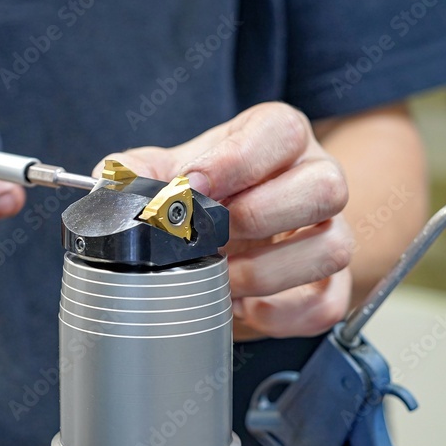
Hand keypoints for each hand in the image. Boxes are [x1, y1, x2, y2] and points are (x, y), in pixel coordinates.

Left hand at [95, 102, 352, 339]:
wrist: (236, 236)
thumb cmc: (207, 193)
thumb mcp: (168, 170)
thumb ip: (137, 172)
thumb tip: (112, 186)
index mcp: (278, 138)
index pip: (282, 131)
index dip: (238, 160)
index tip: (192, 185)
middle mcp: (316, 179)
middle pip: (327, 186)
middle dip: (259, 217)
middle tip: (211, 238)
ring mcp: (332, 232)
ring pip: (333, 248)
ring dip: (266, 272)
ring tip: (219, 278)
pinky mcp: (334, 285)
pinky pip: (325, 304)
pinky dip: (277, 313)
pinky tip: (240, 304)